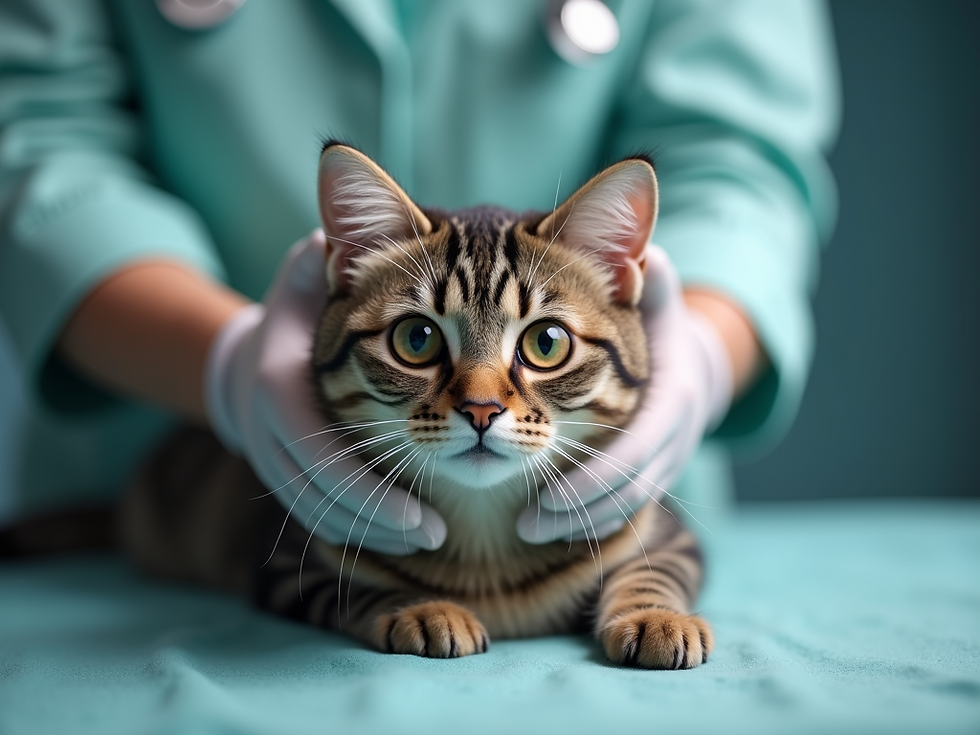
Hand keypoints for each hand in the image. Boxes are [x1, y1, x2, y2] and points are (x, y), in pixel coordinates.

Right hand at [205, 230, 446, 554]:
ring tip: (429, 537)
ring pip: (317, 514)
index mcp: (279, 385)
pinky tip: (398, 532)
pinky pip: (314, 514)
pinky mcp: (281, 477)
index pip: (322, 455)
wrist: (245, 357)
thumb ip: (328, 260)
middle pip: (321, 496)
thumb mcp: (307, 275)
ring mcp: (268, 459)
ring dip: (372, 532)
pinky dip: (355, 527)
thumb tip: (348, 237)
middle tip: (437, 535)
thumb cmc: (297, 311)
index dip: (371, 491)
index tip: (425, 515)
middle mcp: (266, 431)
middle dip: (379, 520)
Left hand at [517, 246, 732, 543]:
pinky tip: (553, 529)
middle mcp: (675, 437)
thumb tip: (645, 254)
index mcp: (671, 398)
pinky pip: (627, 506)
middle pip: (630, 488)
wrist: (695, 366)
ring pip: (628, 504)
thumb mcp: (660, 303)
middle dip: (578, 510)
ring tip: (526, 531)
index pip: (635, 448)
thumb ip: (652, 284)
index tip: (548, 494)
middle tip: (524, 525)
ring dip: (579, 523)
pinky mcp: (656, 475)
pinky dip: (592, 518)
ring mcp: (670, 460)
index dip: (594, 475)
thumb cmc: (660, 327)